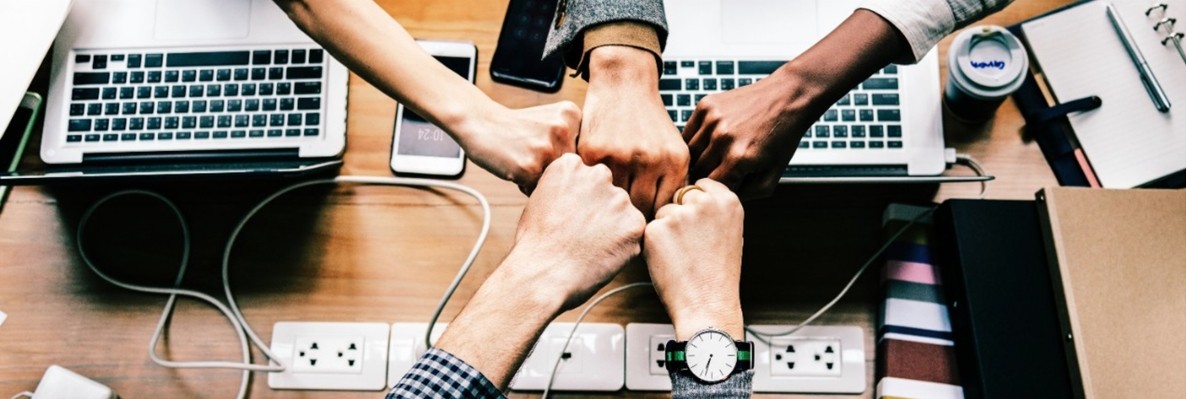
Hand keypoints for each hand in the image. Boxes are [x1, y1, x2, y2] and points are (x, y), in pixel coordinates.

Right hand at [434, 154, 643, 387]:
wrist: (537, 279)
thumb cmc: (530, 248)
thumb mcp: (537, 203)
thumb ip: (560, 187)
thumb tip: (570, 185)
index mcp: (568, 165)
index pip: (591, 170)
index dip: (586, 198)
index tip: (577, 215)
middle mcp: (595, 176)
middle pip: (611, 189)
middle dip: (602, 212)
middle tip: (582, 237)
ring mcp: (616, 200)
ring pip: (624, 212)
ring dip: (612, 230)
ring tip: (588, 249)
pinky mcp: (632, 226)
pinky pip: (636, 234)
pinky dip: (623, 248)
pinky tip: (601, 257)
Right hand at [455, 101, 581, 193]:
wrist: (479, 122)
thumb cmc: (516, 127)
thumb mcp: (551, 119)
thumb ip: (573, 139)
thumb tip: (596, 176)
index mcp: (572, 114)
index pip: (585, 153)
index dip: (565, 158)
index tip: (547, 148)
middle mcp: (563, 129)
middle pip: (573, 169)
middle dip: (555, 170)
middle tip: (532, 155)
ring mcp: (547, 148)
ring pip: (558, 181)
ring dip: (541, 179)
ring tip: (524, 160)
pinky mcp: (530, 167)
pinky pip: (538, 190)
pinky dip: (526, 185)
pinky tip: (515, 167)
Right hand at [579, 46, 688, 217]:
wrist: (624, 83)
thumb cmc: (649, 122)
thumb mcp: (672, 148)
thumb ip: (672, 182)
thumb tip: (667, 222)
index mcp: (675, 161)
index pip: (664, 209)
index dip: (654, 219)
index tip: (644, 220)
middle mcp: (650, 160)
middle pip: (641, 210)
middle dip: (632, 216)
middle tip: (623, 217)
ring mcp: (621, 156)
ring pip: (615, 200)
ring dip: (610, 204)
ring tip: (607, 206)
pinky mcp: (594, 152)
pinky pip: (593, 184)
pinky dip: (593, 188)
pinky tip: (593, 187)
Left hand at [643, 179, 744, 339]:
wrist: (707, 304)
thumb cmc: (718, 274)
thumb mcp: (730, 232)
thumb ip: (714, 209)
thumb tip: (692, 195)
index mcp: (727, 201)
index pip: (701, 184)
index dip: (695, 204)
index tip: (699, 223)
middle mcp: (704, 202)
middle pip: (680, 196)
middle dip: (680, 215)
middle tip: (690, 245)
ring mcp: (679, 215)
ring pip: (662, 213)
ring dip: (666, 230)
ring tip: (682, 256)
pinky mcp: (656, 229)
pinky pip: (649, 230)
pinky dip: (654, 244)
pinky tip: (670, 261)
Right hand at [682, 71, 816, 199]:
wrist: (788, 96)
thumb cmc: (782, 137)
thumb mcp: (772, 175)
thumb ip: (747, 195)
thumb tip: (721, 200)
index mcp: (739, 158)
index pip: (711, 188)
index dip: (714, 192)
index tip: (719, 191)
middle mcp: (722, 138)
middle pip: (697, 171)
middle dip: (705, 177)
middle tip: (715, 177)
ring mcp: (712, 119)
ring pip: (689, 153)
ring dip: (697, 160)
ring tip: (711, 161)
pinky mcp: (706, 106)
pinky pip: (688, 133)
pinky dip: (694, 141)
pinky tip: (708, 143)